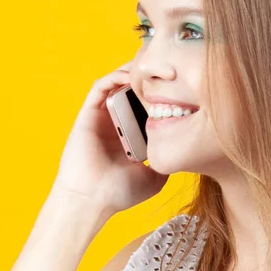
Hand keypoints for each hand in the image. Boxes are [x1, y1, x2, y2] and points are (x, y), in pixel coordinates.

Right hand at [52, 61, 168, 217]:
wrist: (91, 200)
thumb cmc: (118, 194)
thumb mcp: (153, 178)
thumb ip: (165, 161)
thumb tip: (183, 152)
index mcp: (129, 138)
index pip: (146, 110)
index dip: (162, 97)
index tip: (183, 90)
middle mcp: (114, 125)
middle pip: (134, 93)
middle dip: (152, 80)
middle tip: (172, 72)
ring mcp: (100, 119)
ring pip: (117, 85)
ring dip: (135, 74)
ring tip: (156, 70)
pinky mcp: (87, 115)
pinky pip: (100, 86)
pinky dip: (116, 76)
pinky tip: (133, 76)